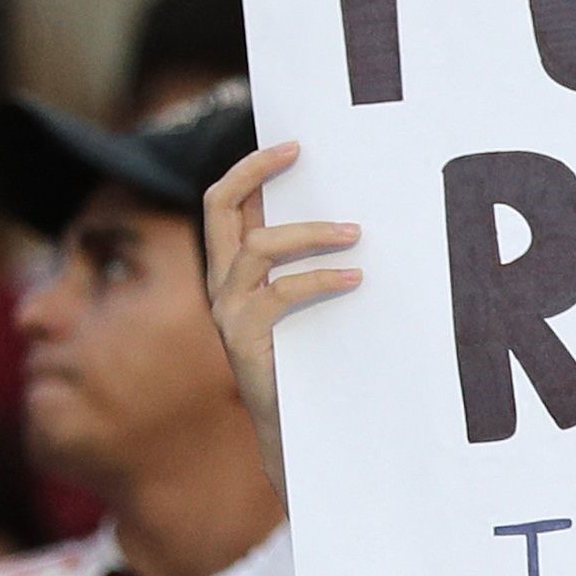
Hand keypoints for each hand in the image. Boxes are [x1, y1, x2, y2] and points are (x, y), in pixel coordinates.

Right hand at [202, 140, 363, 495]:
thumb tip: (352, 221)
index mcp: (232, 269)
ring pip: (257, 247)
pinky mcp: (244, 337)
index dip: (251, 168)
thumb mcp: (307, 304)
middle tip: (300, 153)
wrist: (296, 429)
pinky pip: (280, 293)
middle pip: (219, 206)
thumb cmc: (311, 361)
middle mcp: (220, 283)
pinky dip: (321, 279)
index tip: (292, 146)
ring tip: (356, 234)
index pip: (224, 202)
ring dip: (309, 233)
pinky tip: (355, 279)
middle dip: (255, 171)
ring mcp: (227, 309)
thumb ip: (310, 266)